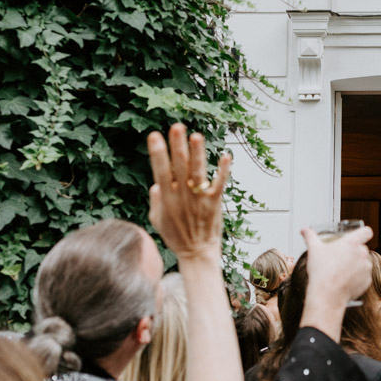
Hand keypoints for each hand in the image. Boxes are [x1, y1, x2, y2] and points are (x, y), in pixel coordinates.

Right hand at [147, 125, 230, 261]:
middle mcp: (182, 197)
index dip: (158, 153)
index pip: (160, 171)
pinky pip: (219, 184)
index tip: (154, 135)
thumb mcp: (157, 220)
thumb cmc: (175, 236)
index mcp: (167, 199)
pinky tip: (226, 156)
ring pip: (198, 173)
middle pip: (179, 167)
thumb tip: (156, 183)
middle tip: (176, 127)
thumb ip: (156, 201)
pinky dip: (223, 171)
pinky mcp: (214, 203)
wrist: (197, 253)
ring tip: (196, 136)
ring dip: (198, 154)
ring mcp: (199, 199)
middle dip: (177, 146)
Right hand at [300, 224, 372, 340]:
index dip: (363, 233)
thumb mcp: (314, 250)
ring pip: (363, 263)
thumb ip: (310, 237)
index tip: (358, 237)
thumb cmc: (321, 272)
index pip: (366, 231)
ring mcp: (366, 268)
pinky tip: (345, 280)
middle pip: (362, 248)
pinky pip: (364, 276)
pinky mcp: (367, 280)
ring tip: (341, 271)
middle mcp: (362, 254)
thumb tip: (304, 230)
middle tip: (341, 258)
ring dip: (356, 265)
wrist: (327, 294)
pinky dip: (357, 277)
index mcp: (352, 243)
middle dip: (353, 253)